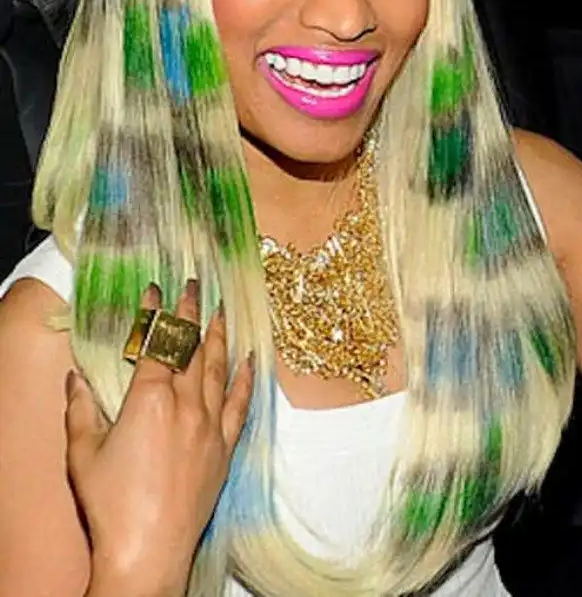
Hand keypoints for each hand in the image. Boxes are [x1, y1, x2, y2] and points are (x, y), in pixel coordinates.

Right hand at [65, 282, 253, 596]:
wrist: (148, 550)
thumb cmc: (111, 503)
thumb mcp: (84, 452)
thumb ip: (81, 409)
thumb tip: (76, 377)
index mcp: (150, 399)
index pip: (156, 342)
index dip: (156, 313)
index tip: (157, 289)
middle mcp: (185, 404)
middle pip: (192, 347)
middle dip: (192, 313)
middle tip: (197, 287)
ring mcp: (210, 425)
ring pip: (218, 368)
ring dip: (220, 335)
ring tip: (223, 310)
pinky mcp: (224, 448)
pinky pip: (240, 405)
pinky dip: (246, 379)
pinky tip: (250, 360)